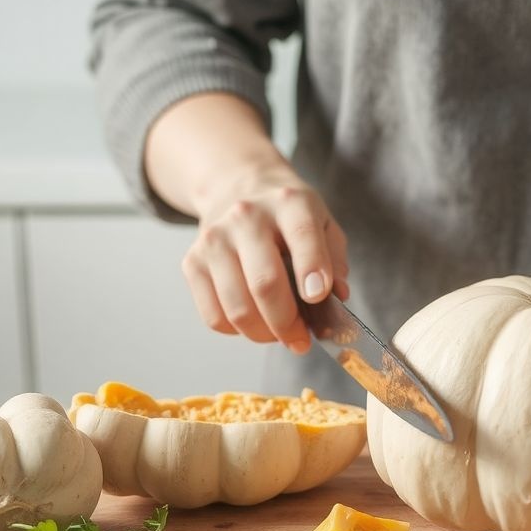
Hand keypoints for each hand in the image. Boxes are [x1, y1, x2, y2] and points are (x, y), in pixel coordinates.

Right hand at [180, 163, 348, 353]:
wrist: (238, 189)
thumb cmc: (288, 217)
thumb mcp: (323, 224)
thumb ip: (335, 260)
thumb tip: (337, 297)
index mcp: (289, 203)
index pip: (301, 236)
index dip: (311, 270)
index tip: (318, 298)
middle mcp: (247, 216)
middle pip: (265, 283)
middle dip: (288, 324)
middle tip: (301, 340)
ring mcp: (215, 239)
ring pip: (238, 308)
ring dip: (263, 335)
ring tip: (279, 333)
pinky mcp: (193, 262)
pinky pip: (214, 317)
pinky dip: (237, 331)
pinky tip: (253, 321)